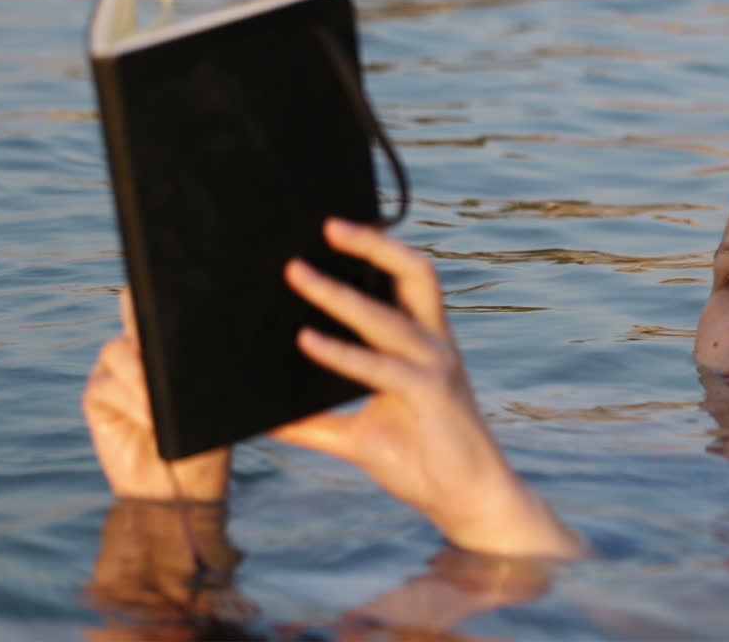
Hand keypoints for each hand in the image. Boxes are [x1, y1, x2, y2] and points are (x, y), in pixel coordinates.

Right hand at [82, 290, 230, 501]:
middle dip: (143, 313)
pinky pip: (105, 385)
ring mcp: (116, 371)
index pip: (163, 301)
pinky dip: (130, 399)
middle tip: (159, 330)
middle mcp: (140, 348)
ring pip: (118, 349)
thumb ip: (207, 368)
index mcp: (172, 343)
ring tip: (164, 403)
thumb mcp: (216, 400)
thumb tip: (212, 333)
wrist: (186, 488)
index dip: (163, 286)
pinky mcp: (97, 397)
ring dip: (142, 375)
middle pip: (133, 308)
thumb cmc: (207, 442)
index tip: (169, 279)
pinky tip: (150, 417)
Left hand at [272, 218, 581, 557]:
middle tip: (327, 226)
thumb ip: (313, 424)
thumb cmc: (420, 462)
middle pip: (414, 272)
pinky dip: (341, 351)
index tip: (335, 227)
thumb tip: (263, 418)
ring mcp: (435, 367)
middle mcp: (433, 344)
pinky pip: (380, 365)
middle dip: (374, 243)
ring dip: (339, 292)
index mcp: (422, 343)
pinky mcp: (431, 394)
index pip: (406, 279)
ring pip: (388, 314)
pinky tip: (307, 341)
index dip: (378, 247)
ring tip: (298, 274)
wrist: (464, 502)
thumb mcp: (356, 438)